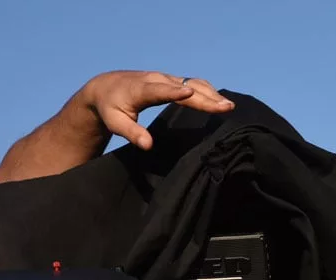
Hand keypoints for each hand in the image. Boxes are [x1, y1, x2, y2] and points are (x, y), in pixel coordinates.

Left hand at [77, 70, 233, 150]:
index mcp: (142, 90)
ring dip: (211, 94)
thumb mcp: (115, 123)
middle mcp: (157, 80)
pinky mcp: (172, 80)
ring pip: (193, 83)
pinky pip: (193, 82)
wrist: (106, 86)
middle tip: (226, 107)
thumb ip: (132, 133)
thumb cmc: (111, 108)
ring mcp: (166, 78)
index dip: (175, 92)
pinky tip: (218, 99)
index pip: (161, 90)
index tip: (191, 94)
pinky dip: (207, 90)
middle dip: (206, 97)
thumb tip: (148, 145)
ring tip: (228, 106)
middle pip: (185, 87)